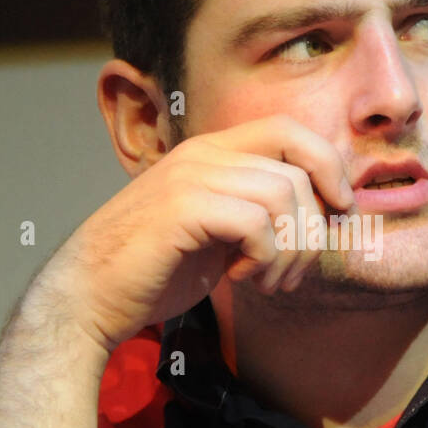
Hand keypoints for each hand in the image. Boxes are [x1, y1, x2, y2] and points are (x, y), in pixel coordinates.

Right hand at [39, 115, 354, 352]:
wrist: (88, 297)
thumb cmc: (155, 271)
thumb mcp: (220, 233)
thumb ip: (260, 213)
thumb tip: (327, 215)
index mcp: (212, 152)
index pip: (291, 130)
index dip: (329, 167)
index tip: (339, 214)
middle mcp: (203, 154)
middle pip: (299, 166)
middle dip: (314, 228)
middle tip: (292, 273)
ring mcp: (190, 177)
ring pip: (284, 195)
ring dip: (290, 251)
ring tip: (266, 281)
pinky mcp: (181, 209)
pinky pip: (257, 223)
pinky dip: (263, 258)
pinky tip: (238, 279)